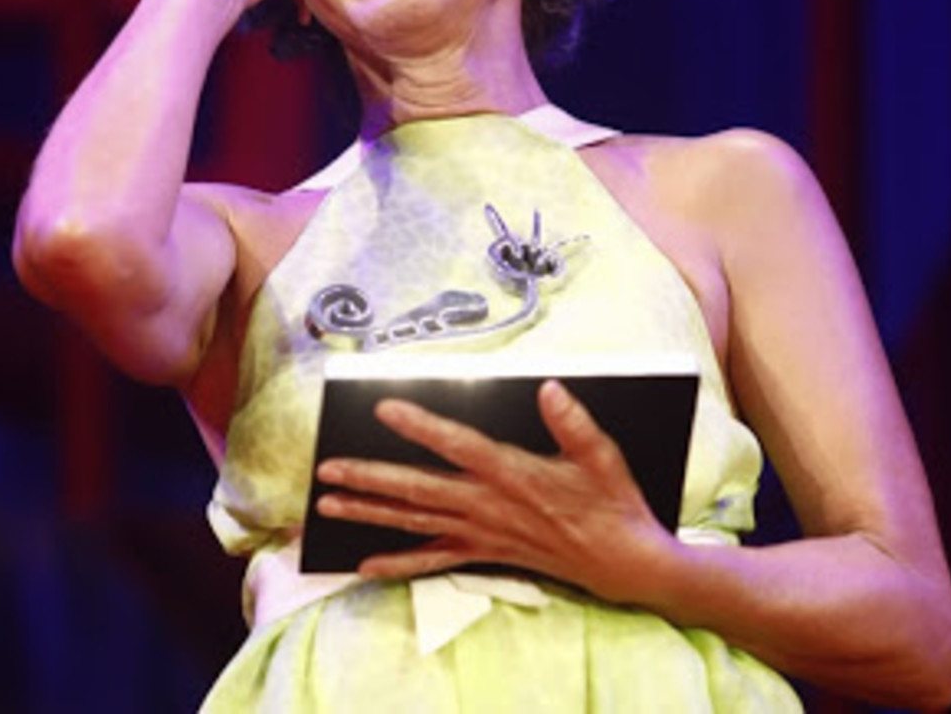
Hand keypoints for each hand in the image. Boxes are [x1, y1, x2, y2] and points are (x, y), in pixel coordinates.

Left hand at [314, 380, 681, 604]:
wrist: (623, 563)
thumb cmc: (612, 503)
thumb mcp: (603, 456)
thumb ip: (573, 421)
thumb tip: (549, 387)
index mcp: (513, 474)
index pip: (457, 445)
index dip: (421, 426)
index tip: (385, 407)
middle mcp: (489, 506)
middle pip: (418, 489)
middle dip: (370, 477)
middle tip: (327, 470)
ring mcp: (483, 533)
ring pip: (415, 522)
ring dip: (370, 513)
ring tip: (329, 505)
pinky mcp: (486, 553)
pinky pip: (434, 561)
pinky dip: (398, 563)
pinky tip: (366, 564)